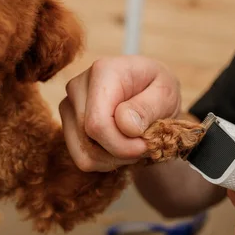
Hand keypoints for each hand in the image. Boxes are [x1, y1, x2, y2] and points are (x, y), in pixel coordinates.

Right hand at [59, 55, 181, 171]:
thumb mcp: (167, 95)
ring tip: (134, 144)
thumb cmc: (160, 90)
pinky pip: (82, 159)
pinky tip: (122, 146)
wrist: (151, 92)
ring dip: (115, 159)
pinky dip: (106, 161)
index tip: (146, 144)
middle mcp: (78, 87)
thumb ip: (148, 107)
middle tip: (145, 144)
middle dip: (122, 152)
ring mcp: (68, 106)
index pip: (98, 123)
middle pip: (89, 139)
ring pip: (83, 154)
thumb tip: (125, 124)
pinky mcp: (67, 125)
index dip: (123, 145)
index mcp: (103, 72)